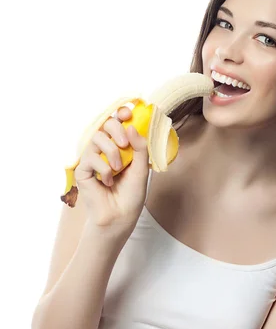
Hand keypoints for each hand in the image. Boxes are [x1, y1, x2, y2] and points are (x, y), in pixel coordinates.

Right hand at [74, 106, 150, 229]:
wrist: (120, 216)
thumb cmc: (131, 194)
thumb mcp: (141, 168)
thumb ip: (139, 147)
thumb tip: (131, 126)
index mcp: (120, 147)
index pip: (117, 123)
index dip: (121, 113)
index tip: (128, 112)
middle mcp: (104, 150)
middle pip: (105, 125)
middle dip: (116, 129)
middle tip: (125, 143)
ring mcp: (92, 158)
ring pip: (96, 138)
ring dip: (111, 152)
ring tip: (118, 168)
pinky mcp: (82, 170)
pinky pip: (90, 157)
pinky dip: (102, 168)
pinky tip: (107, 181)